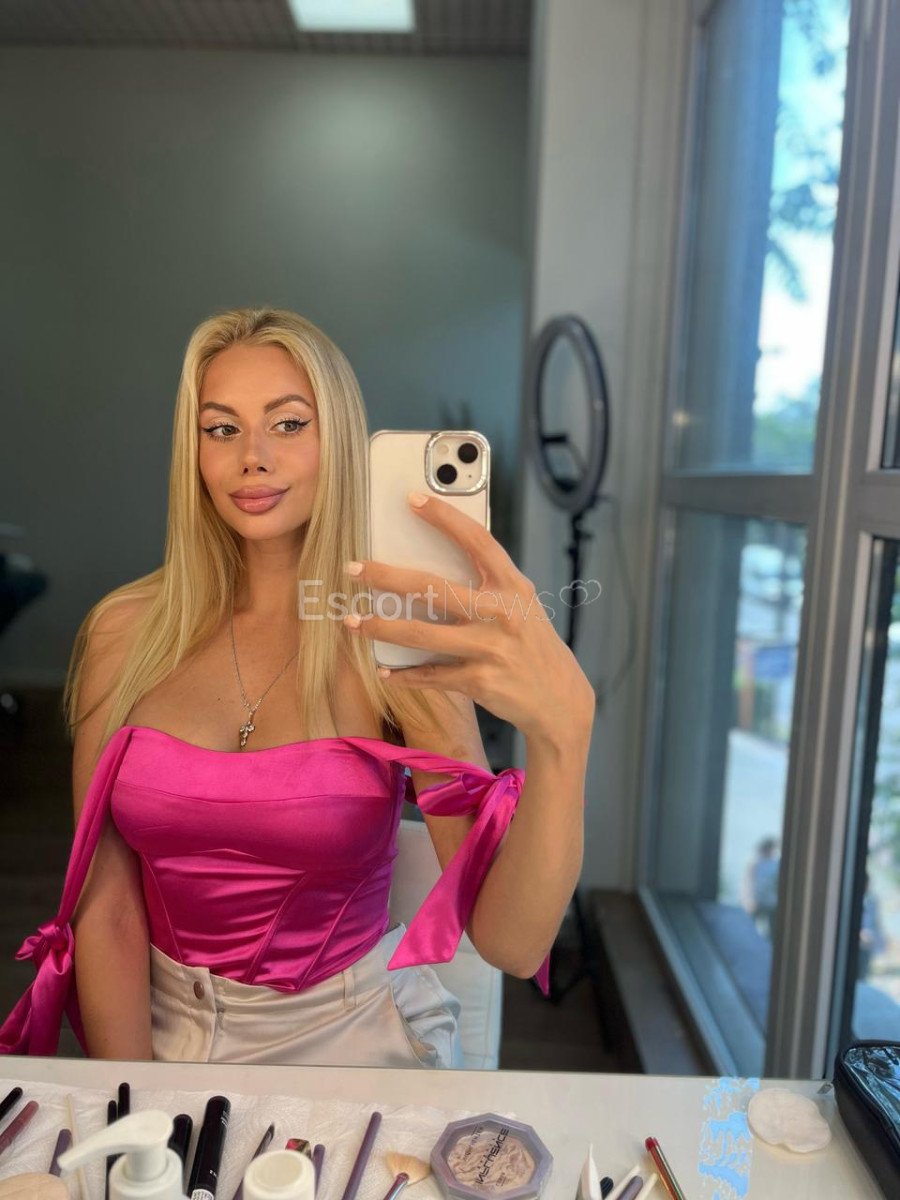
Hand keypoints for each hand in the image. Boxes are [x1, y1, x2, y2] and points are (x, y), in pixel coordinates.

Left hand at [343, 492, 595, 745]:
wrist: (560, 698)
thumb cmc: (529, 642)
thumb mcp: (518, 605)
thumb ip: (485, 585)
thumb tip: (429, 563)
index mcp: (512, 586)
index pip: (477, 541)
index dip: (445, 517)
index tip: (412, 499)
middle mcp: (502, 614)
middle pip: (434, 588)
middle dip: (387, 577)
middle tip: (353, 569)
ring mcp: (491, 648)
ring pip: (422, 635)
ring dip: (382, 628)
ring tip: (353, 622)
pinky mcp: (481, 681)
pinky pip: (431, 675)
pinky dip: (404, 674)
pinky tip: (383, 669)